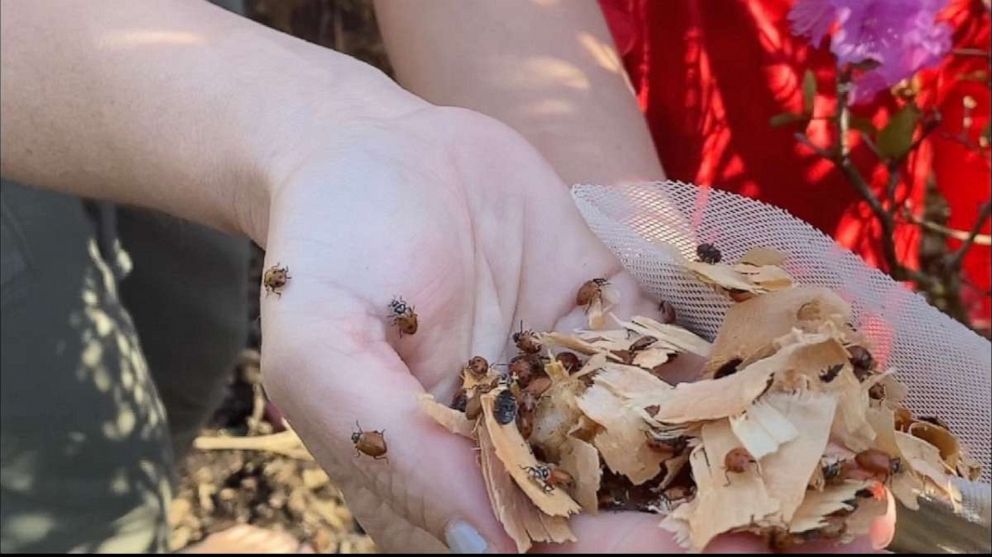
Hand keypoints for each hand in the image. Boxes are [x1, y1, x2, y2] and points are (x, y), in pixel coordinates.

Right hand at [256, 107, 894, 551]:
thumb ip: (392, 443)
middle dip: (713, 535)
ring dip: (759, 477)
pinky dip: (750, 386)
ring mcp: (573, 392)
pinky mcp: (611, 333)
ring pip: (671, 452)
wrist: (376, 147)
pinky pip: (684, 367)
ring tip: (854, 505)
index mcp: (451, 480)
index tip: (699, 544)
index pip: (544, 544)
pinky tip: (821, 404)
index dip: (620, 556)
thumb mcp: (326, 345)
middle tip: (818, 538)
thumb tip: (478, 542)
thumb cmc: (331, 245)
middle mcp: (523, 451)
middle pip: (625, 515)